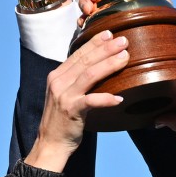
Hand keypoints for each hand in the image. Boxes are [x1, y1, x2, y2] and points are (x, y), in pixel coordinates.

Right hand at [24, 31, 129, 171]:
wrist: (50, 143)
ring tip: (125, 57)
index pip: (78, 53)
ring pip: (89, 75)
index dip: (94, 42)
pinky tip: (119, 98)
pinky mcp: (71, 110)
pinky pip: (92, 101)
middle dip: (105, 48)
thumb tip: (96, 67)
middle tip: (123, 41)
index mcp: (57, 75)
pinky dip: (106, 99)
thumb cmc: (62, 119)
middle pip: (85, 60)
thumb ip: (76, 80)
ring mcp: (64, 96)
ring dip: (109, 65)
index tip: (109, 33)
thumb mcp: (65, 94)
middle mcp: (59, 82)